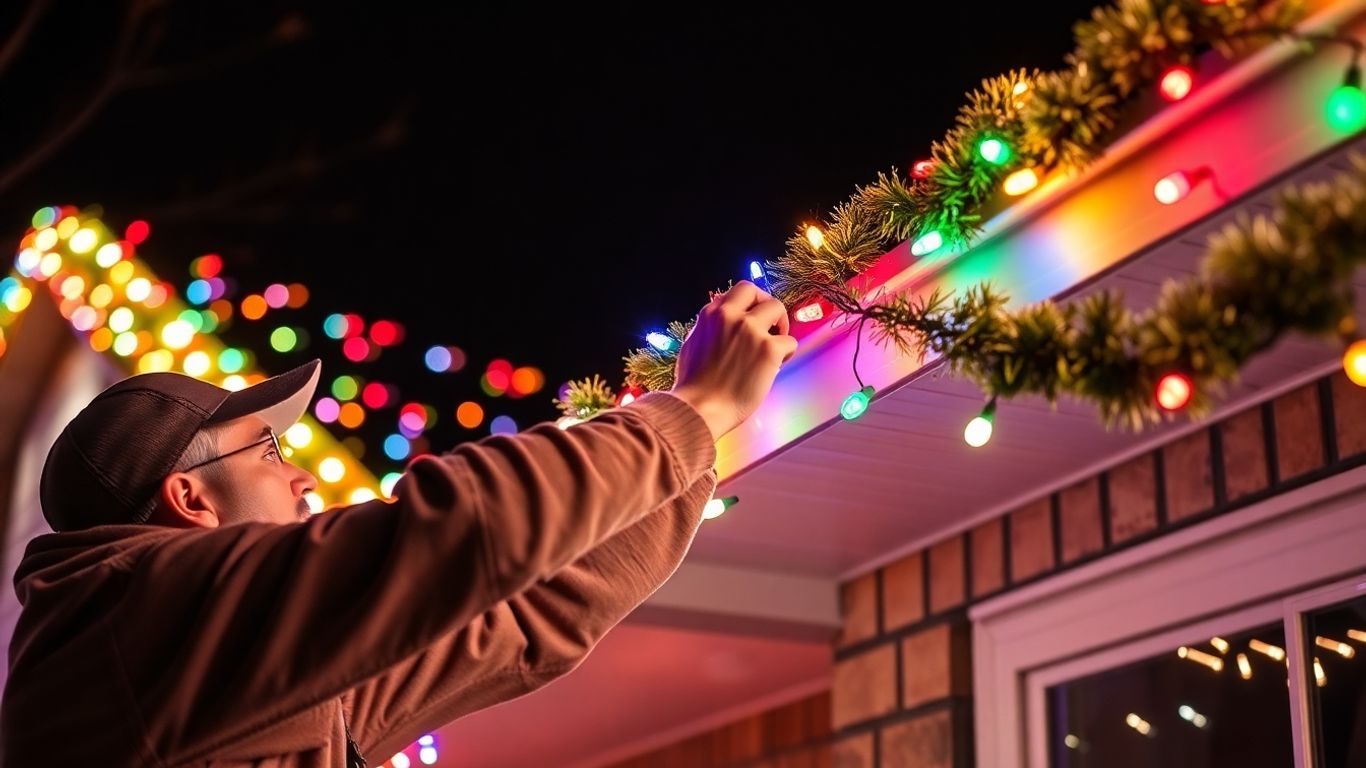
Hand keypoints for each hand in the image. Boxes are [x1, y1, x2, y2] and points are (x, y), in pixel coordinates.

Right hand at [670, 281, 797, 440]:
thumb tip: (720, 315)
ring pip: (778, 308)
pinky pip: (790, 341)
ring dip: (780, 325)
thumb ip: (709, 326)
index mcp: (711, 314)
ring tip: (775, 346)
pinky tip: (775, 367)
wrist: (699, 409)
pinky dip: (787, 354)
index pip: (738, 292)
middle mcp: (731, 316)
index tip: (752, 317)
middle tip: (770, 325)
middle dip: (766, 305)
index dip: (749, 303)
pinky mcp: (768, 349)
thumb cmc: (693, 385)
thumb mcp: (693, 344)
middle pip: (759, 292)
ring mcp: (751, 330)